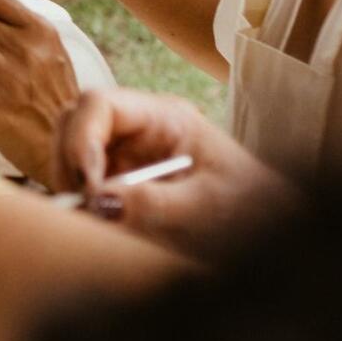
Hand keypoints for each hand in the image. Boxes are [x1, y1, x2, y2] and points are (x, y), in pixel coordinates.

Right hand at [53, 87, 291, 260]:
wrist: (271, 235)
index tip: (89, 186)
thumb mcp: (206, 209)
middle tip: (82, 210)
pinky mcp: (121, 187)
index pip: (98, 105)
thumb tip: (98, 202)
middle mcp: (138, 131)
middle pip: (74, 125)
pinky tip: (102, 232)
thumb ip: (154, 204)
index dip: (81, 139)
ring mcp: (126, 158)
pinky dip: (83, 207)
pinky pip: (86, 188)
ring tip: (95, 225)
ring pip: (73, 157)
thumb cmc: (251, 213)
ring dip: (73, 187)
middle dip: (70, 164)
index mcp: (164, 117)